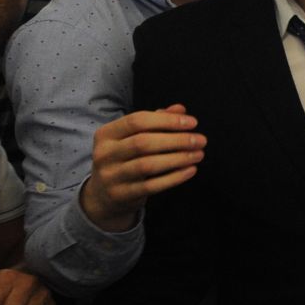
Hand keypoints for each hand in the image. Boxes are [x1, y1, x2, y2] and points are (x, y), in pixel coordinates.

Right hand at [77, 104, 204, 232]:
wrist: (103, 195)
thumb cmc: (124, 159)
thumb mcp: (132, 138)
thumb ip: (155, 121)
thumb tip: (180, 109)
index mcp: (106, 134)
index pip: (137, 121)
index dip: (167, 120)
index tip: (192, 123)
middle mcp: (104, 154)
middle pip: (143, 143)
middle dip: (176, 140)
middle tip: (200, 140)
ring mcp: (111, 176)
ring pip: (148, 165)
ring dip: (178, 158)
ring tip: (198, 154)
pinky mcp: (122, 195)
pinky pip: (152, 186)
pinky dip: (174, 177)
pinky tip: (190, 170)